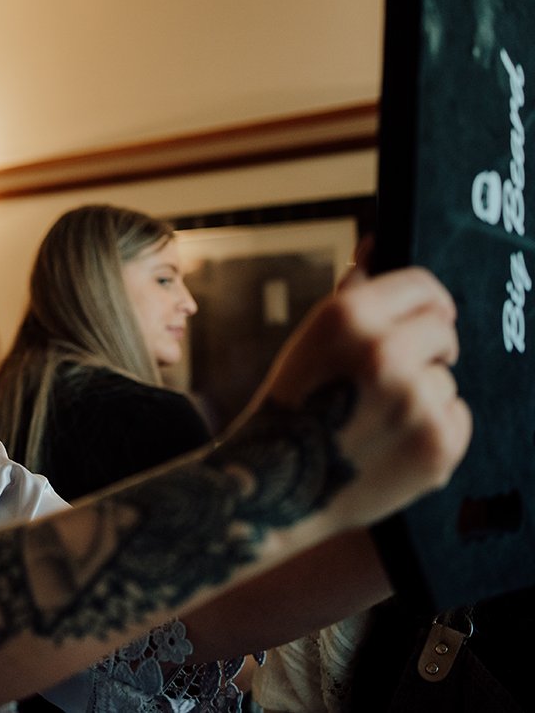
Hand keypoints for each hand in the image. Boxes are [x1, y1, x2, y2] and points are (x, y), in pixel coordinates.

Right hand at [258, 259, 470, 528]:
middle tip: (387, 380)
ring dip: (422, 397)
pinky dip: (432, 432)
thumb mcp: (312, 339)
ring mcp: (416, 401)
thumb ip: (353, 292)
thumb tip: (377, 239)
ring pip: (445, 380)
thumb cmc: (291, 406)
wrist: (271, 488)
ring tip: (374, 420)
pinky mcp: (438, 445)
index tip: (421, 320)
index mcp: (349, 316)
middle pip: (443, 332)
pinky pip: (457, 419)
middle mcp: (385, 353)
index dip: (423, 305)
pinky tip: (390, 444)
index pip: (423, 286)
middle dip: (426, 351)